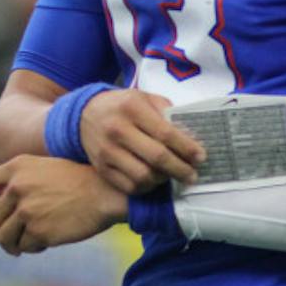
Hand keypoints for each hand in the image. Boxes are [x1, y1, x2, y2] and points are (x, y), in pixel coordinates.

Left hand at [0, 156, 127, 258]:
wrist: (105, 193)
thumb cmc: (78, 181)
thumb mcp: (45, 169)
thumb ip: (20, 182)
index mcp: (17, 168)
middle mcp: (18, 188)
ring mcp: (27, 210)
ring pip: (4, 238)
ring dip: (11, 246)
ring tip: (22, 246)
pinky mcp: (39, 231)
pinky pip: (26, 246)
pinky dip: (32, 247)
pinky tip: (45, 241)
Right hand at [80, 89, 204, 193]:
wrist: (85, 114)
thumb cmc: (123, 105)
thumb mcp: (144, 98)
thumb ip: (166, 112)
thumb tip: (190, 135)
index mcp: (132, 108)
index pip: (165, 133)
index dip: (186, 148)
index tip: (201, 157)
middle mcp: (117, 130)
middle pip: (156, 158)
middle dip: (180, 169)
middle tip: (192, 175)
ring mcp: (107, 151)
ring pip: (143, 176)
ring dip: (163, 179)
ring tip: (171, 175)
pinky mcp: (102, 168)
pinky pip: (129, 186)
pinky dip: (146, 187)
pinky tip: (154, 180)